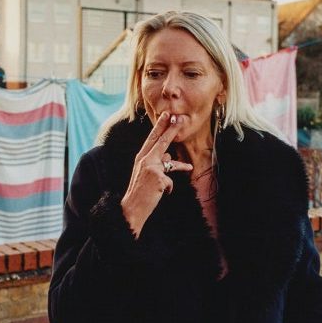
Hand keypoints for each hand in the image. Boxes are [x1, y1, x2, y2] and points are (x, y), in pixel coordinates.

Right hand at [121, 112, 192, 236]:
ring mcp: (151, 167)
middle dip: (171, 129)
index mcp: (141, 158)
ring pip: (171, 162)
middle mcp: (145, 159)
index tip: (166, 114)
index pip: (152, 138)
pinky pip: (170, 182)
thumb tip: (169, 155)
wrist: (132, 208)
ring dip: (181, 166)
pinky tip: (161, 194)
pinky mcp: (158, 177)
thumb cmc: (140, 191)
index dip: (160, 126)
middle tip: (178, 117)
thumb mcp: (146, 174)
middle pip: (161, 141)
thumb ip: (157, 163)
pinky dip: (168, 189)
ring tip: (189, 167)